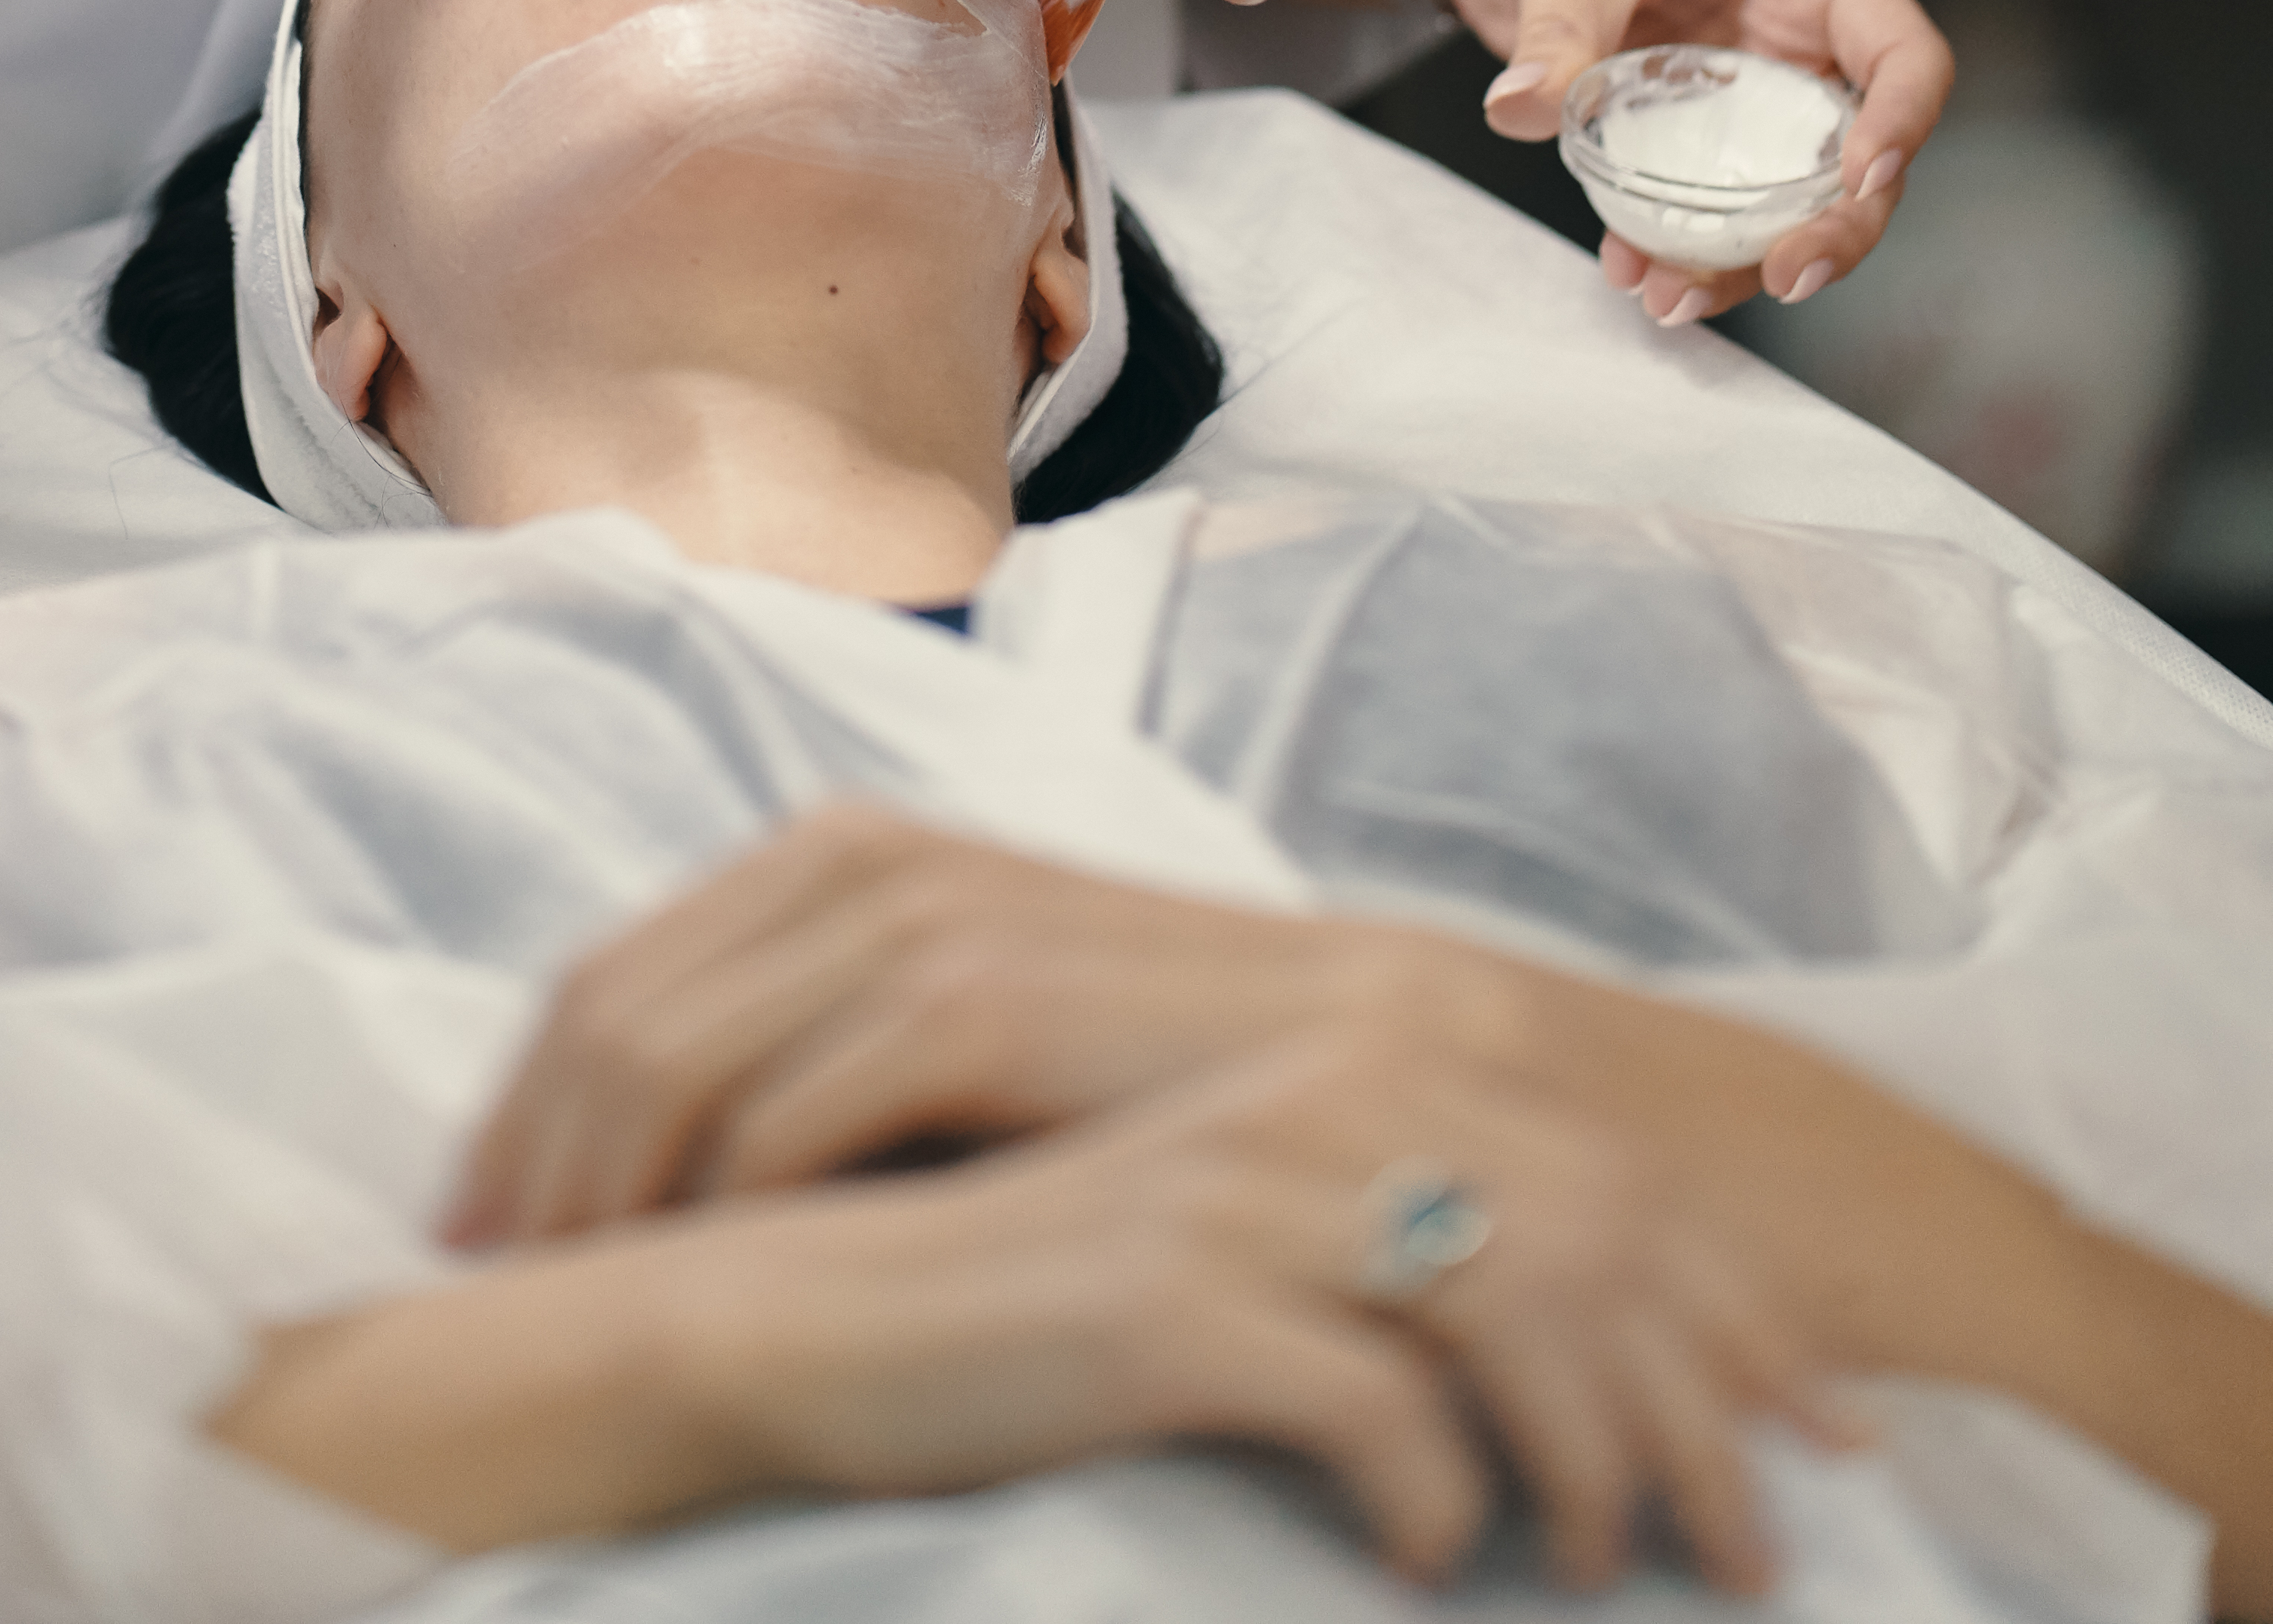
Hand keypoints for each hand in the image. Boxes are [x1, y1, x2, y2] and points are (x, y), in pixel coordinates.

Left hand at [453, 800, 1539, 1244]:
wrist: (1349, 1060)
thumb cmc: (1137, 1071)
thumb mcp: (953, 1024)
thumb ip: (818, 1046)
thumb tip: (656, 1158)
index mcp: (831, 854)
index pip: (609, 972)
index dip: (517, 1103)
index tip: (464, 1228)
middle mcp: (853, 861)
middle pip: (609, 1009)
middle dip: (524, 1154)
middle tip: (469, 1284)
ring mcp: (916, 921)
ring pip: (670, 1055)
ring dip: (592, 1188)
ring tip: (556, 1303)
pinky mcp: (977, 999)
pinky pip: (788, 1111)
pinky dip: (713, 1202)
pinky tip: (694, 1285)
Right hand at [685, 1016, 1837, 1595]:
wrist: (809, 1318)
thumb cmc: (1025, 1307)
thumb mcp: (1228, 1251)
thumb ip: (1376, 1256)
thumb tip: (1552, 1366)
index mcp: (1334, 1067)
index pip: (1607, 1170)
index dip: (1734, 1305)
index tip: (1828, 1433)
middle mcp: (1307, 1097)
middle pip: (1596, 1238)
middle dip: (1711, 1407)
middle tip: (1765, 1554)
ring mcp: (1242, 1190)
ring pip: (1517, 1314)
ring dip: (1598, 1463)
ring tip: (1610, 1568)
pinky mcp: (1175, 1299)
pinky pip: (1380, 1410)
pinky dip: (1439, 1503)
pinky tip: (1430, 1565)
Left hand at [1398, 0, 1951, 319]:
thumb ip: (1559, 28)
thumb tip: (1527, 107)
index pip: (1902, 54)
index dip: (1901, 123)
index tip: (1857, 180)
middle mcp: (1791, 36)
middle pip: (1859, 151)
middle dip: (1834, 226)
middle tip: (1780, 277)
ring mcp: (1740, 88)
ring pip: (1785, 196)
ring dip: (1742, 257)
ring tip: (1670, 295)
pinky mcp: (1681, 125)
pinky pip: (1704, 201)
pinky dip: (1679, 244)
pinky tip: (1630, 268)